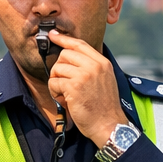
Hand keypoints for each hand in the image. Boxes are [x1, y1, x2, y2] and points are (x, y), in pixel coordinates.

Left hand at [45, 31, 125, 145]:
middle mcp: (94, 66)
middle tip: (63, 83)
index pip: (80, 44)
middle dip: (59, 68)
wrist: (109, 125)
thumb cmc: (104, 107)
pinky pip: (54, 82)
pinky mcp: (74, 86)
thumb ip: (91, 68)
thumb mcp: (104, 81)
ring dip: (56, 82)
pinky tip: (64, 100)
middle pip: (65, 54)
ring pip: (57, 68)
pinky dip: (55, 92)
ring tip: (65, 94)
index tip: (53, 36)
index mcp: (102, 63)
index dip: (64, 39)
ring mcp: (84, 75)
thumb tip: (70, 58)